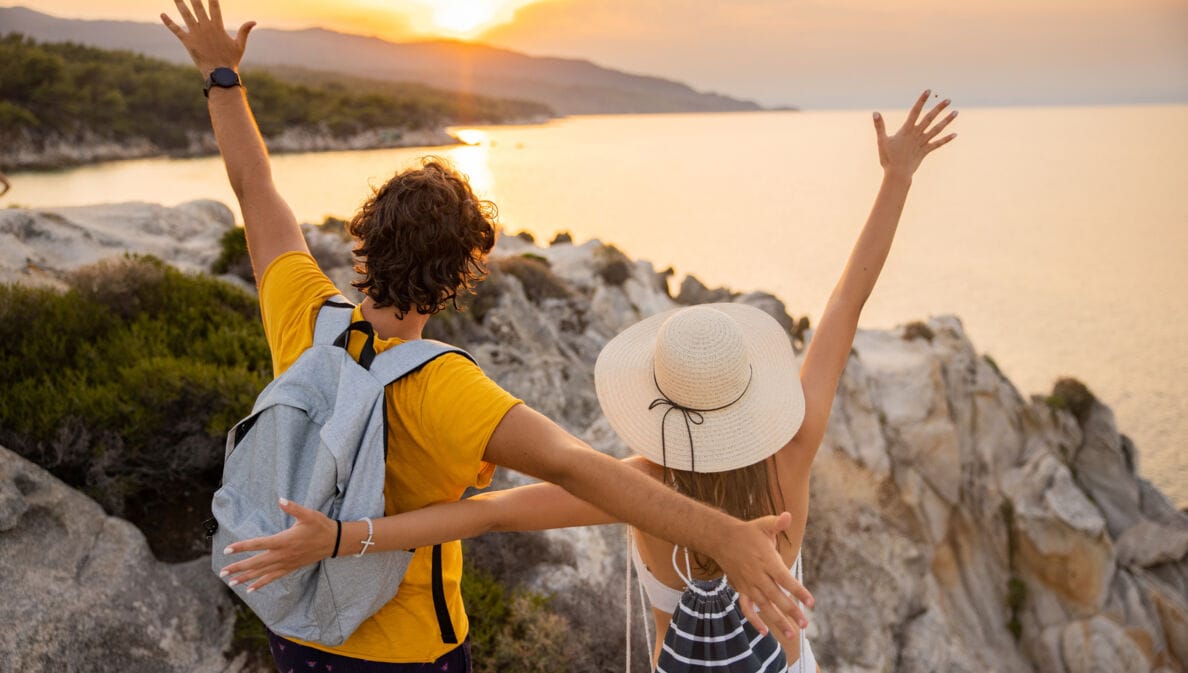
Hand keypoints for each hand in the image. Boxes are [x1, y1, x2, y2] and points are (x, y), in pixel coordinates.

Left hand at [160, 0, 255, 73]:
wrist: (220, 74)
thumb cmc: (231, 60)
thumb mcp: (240, 45)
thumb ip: (244, 31)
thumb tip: (253, 21)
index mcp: (218, 26)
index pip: (214, 6)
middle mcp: (206, 27)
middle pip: (198, 6)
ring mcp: (196, 34)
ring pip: (186, 14)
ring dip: (179, 3)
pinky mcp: (188, 42)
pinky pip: (176, 30)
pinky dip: (168, 22)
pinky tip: (162, 14)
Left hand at [221, 498, 335, 591]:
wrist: (334, 542)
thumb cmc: (320, 526)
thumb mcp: (308, 514)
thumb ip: (293, 508)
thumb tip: (281, 499)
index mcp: (284, 540)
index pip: (258, 544)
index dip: (242, 547)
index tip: (227, 550)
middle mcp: (283, 554)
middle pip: (256, 563)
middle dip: (238, 567)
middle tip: (223, 572)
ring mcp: (286, 563)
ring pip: (263, 572)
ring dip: (246, 578)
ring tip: (231, 582)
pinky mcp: (290, 568)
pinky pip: (273, 577)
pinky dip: (261, 583)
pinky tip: (251, 589)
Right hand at [712, 512, 814, 638]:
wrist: (721, 539)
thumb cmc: (748, 532)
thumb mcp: (763, 525)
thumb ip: (777, 523)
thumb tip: (788, 515)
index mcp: (767, 561)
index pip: (785, 579)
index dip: (798, 591)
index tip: (810, 603)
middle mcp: (758, 575)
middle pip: (776, 597)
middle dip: (791, 611)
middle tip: (805, 624)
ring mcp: (748, 584)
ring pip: (764, 606)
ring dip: (777, 621)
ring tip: (791, 635)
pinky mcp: (741, 589)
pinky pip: (746, 608)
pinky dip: (753, 620)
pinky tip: (763, 632)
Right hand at [873, 90, 958, 180]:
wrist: (898, 174)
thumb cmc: (888, 158)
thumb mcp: (882, 141)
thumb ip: (879, 126)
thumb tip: (875, 113)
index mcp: (906, 130)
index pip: (915, 112)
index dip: (921, 101)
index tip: (928, 91)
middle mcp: (917, 134)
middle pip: (930, 118)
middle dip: (939, 108)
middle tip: (948, 100)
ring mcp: (922, 143)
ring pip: (937, 129)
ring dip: (947, 120)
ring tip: (956, 112)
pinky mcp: (925, 151)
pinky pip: (938, 144)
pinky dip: (946, 139)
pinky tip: (955, 134)